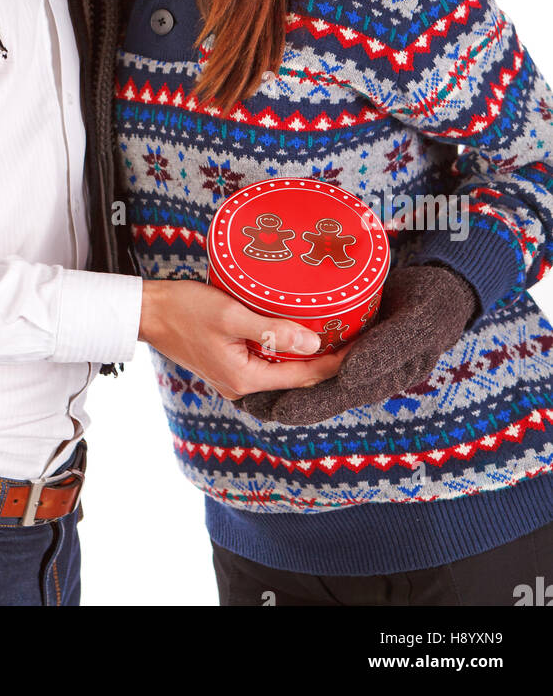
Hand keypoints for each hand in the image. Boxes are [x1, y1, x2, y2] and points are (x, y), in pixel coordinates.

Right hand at [138, 279, 350, 399]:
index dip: (337, 361)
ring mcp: (237, 377)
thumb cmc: (184, 309)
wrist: (148, 312)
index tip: (362, 340)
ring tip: (338, 331)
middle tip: (357, 332)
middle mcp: (243, 386)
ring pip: (285, 370)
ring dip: (310, 353)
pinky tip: (301, 330)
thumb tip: (314, 341)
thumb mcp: (229, 314)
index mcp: (245, 379)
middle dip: (329, 358)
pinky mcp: (232, 364)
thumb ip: (270, 329)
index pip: (305, 376)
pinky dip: (289, 349)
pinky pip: (269, 361)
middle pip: (298, 377)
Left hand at [236, 263, 479, 426]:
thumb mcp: (416, 324)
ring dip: (285, 385)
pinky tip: (271, 354)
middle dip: (284, 400)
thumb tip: (347, 376)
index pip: (335, 397)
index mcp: (383, 378)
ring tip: (249, 388)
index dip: (303, 404)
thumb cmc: (435, 305)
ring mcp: (362, 362)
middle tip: (247, 403)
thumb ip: (386, 349)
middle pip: (320, 393)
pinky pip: (322, 359)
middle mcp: (369, 376)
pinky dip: (296, 361)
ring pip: (317, 379)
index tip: (274, 407)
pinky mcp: (355, 344)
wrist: (448, 290)